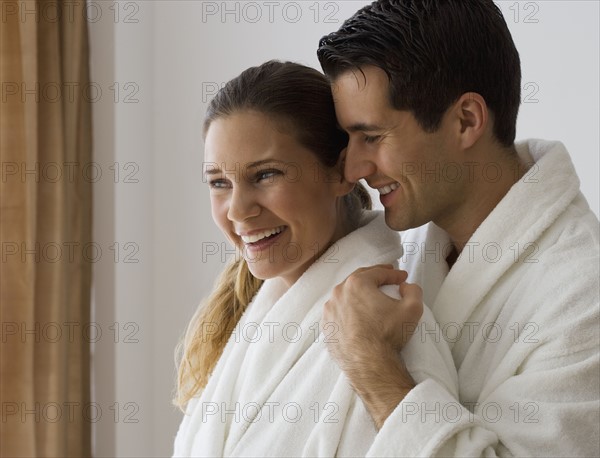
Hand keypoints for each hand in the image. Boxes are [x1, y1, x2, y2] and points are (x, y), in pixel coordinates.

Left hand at [322, 264, 423, 427]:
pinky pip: (339, 312)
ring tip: (371, 298)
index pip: (378, 272)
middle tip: (387, 279)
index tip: (401, 277)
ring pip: (346, 295)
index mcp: (357, 283)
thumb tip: (406, 286)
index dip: (393, 273)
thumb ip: (413, 290)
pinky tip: (358, 315)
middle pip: (359, 279)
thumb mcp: (412, 309)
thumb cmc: (388, 335)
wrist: (369, 364)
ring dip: (359, 293)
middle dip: (374, 278)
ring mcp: (330, 309)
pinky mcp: (327, 325)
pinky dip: (348, 310)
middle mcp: (339, 293)